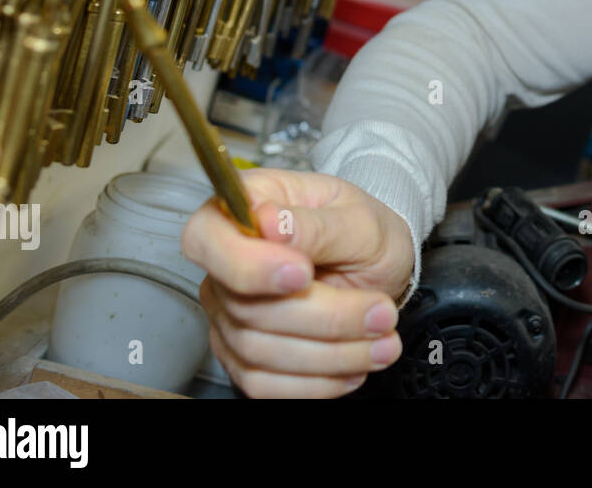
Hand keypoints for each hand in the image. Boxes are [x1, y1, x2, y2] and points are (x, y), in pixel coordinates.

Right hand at [181, 167, 414, 397]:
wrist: (377, 263)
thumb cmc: (363, 230)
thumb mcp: (359, 219)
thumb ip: (317, 225)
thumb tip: (268, 221)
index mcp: (245, 209)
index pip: (206, 238)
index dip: (247, 264)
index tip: (303, 274)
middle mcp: (225, 263)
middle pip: (244, 305)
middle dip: (323, 317)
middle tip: (381, 313)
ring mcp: (228, 313)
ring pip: (257, 350)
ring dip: (331, 354)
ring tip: (385, 342)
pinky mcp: (242, 356)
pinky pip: (263, 383)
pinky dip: (316, 382)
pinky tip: (356, 367)